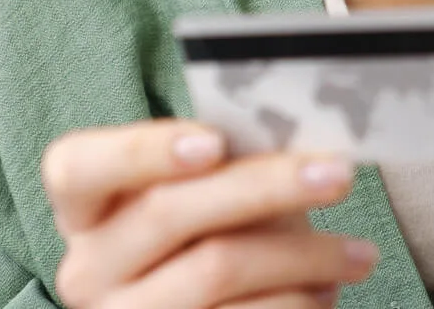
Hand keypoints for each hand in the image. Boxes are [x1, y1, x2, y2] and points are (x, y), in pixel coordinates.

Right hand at [42, 119, 378, 307]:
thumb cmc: (212, 234)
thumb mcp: (204, 196)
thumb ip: (226, 167)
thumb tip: (298, 146)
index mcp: (85, 209)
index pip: (76, 168)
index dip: (141, 150)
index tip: (215, 140)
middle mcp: (88, 269)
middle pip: (169, 213)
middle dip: (266, 186)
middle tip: (340, 174)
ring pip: (216, 269)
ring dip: (304, 255)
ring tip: (357, 253)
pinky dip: (298, 302)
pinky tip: (327, 290)